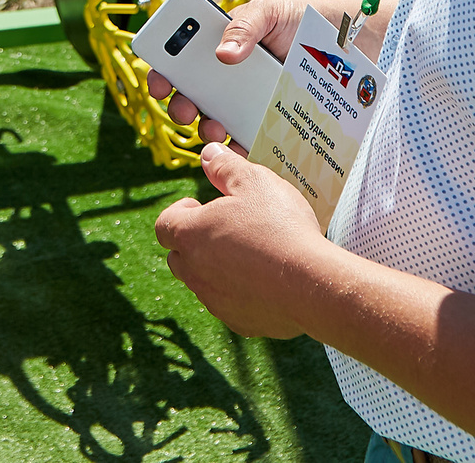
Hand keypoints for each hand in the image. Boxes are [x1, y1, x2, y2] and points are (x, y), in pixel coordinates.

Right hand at [143, 0, 306, 147]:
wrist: (337, 43)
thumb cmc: (297, 19)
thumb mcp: (269, 12)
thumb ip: (244, 26)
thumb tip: (223, 54)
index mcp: (217, 43)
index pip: (180, 59)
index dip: (163, 72)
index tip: (159, 83)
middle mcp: (225, 74)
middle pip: (191, 94)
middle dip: (180, 105)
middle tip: (186, 109)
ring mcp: (243, 98)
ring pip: (213, 118)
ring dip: (206, 128)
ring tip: (216, 130)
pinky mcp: (263, 117)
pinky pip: (245, 136)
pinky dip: (239, 146)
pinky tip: (241, 149)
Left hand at [154, 141, 325, 337]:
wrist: (310, 283)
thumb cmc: (279, 227)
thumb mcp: (254, 181)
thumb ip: (225, 166)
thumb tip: (208, 153)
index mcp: (191, 236)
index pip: (164, 224)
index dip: (179, 212)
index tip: (200, 205)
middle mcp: (195, 272)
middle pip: (178, 256)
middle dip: (194, 241)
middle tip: (225, 228)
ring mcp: (215, 301)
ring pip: (203, 281)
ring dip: (216, 267)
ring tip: (250, 251)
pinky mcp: (239, 322)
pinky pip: (230, 303)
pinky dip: (240, 291)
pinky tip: (267, 279)